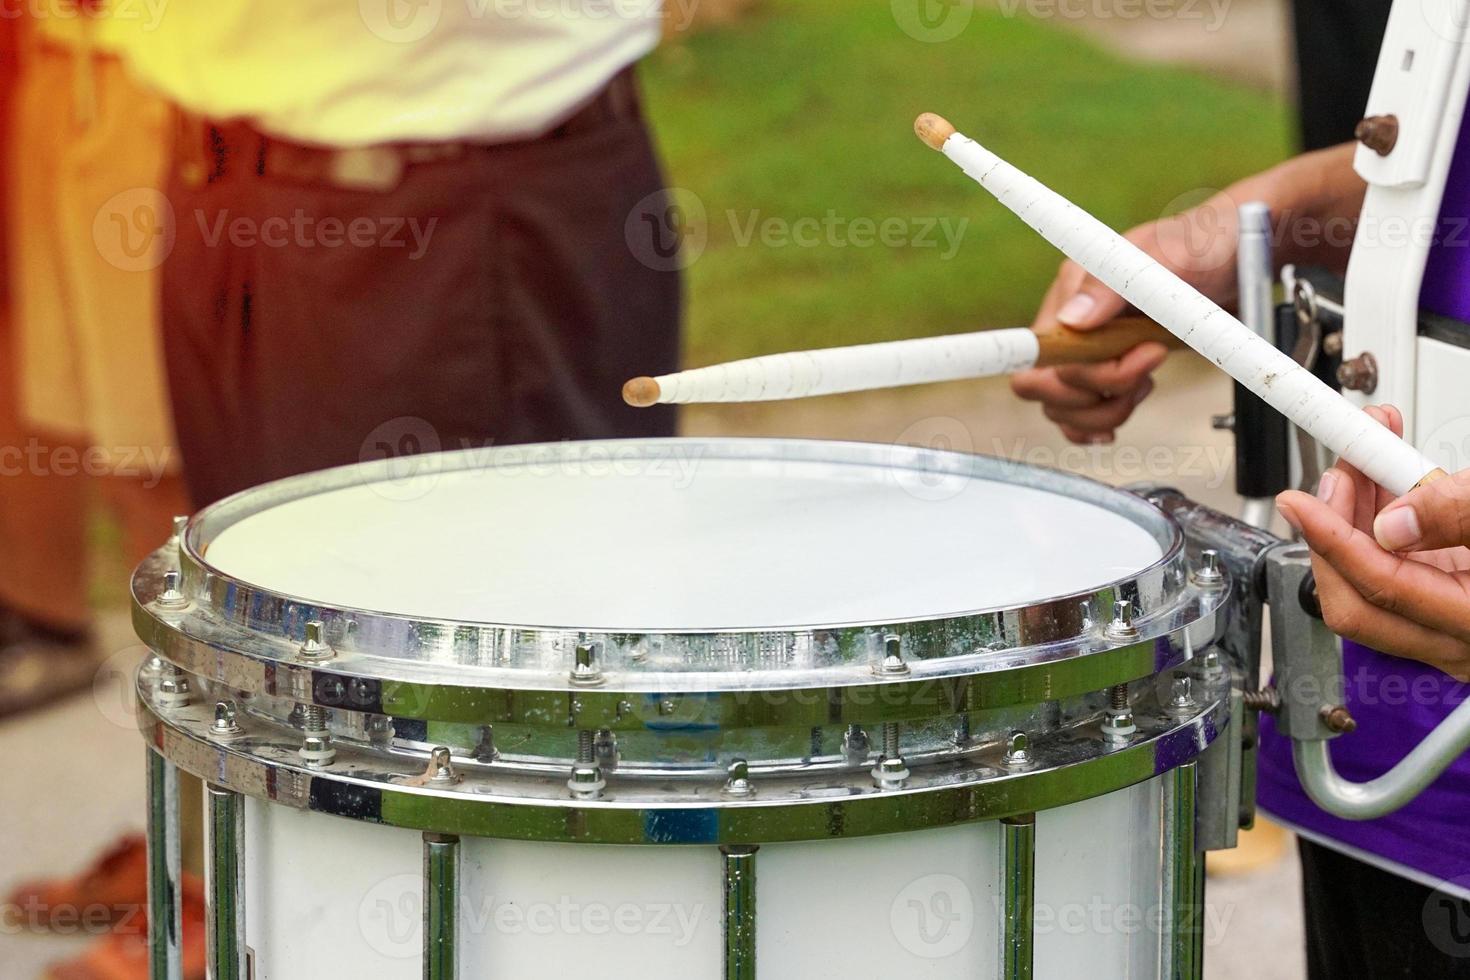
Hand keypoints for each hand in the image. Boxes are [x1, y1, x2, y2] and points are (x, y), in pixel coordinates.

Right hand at [1010, 201, 1238, 443]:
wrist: (1238, 258)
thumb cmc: (1204, 247)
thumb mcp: (1168, 256)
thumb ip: (1114, 284)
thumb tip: (1073, 320)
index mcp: (1074, 288)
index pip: (1038, 349)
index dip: (1060, 374)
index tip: (1095, 381)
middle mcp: (1072, 322)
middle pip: (1045, 386)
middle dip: (1095, 392)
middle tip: (1146, 368)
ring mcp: (1087, 350)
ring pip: (1061, 407)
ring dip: (1105, 409)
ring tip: (1146, 384)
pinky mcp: (1107, 370)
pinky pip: (1078, 414)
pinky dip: (1096, 424)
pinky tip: (1123, 412)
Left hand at [1276, 405, 1469, 679]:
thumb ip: (1463, 514)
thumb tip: (1394, 524)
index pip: (1380, 588)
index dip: (1332, 538)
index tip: (1301, 498)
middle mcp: (1463, 646)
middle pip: (1359, 599)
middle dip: (1339, 526)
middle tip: (1345, 466)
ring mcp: (1456, 636)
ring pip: (1375, 586)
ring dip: (1360, 520)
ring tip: (1372, 459)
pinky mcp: (1456, 614)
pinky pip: (1401, 579)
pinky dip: (1388, 531)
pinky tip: (1394, 488)